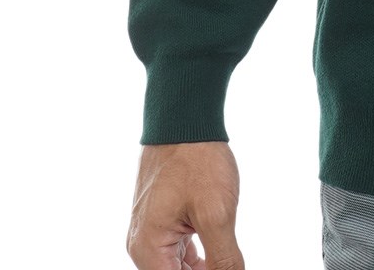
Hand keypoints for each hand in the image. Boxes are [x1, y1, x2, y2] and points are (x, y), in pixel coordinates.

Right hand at [126, 140, 244, 269]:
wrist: (185, 118)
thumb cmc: (196, 160)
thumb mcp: (217, 213)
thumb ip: (224, 258)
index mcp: (148, 250)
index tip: (228, 267)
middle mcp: (143, 245)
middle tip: (229, 262)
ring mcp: (151, 230)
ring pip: (177, 267)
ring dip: (202, 268)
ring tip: (226, 261)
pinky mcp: (163, 217)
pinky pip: (177, 251)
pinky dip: (197, 258)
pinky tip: (215, 258)